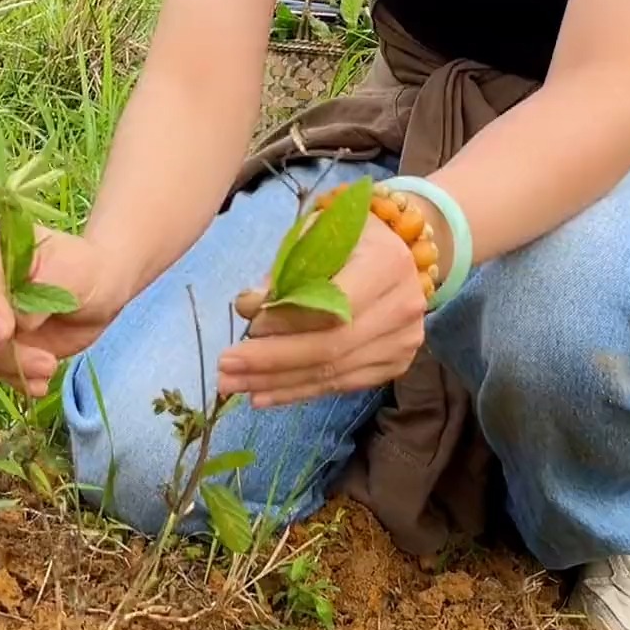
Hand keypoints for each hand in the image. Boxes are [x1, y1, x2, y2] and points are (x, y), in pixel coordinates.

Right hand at [0, 221, 121, 396]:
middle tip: (2, 347)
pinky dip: (14, 378)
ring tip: (48, 366)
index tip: (6, 331)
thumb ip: (37, 290)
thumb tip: (12, 325)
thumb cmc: (86, 269)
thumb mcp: (70, 270)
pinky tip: (39, 383)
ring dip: (7, 363)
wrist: (102, 291)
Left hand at [217, 211, 426, 406]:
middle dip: (272, 362)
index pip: (335, 306)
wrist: (398, 254)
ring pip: (333, 373)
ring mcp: (404, 341)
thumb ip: (284, 268)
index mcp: (387, 262)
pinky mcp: (396, 364)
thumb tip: (247, 306)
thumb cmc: (348, 238)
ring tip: (234, 384)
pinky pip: (341, 385)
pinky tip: (263, 394)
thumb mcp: (315, 235)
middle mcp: (404, 306)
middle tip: (226, 370)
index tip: (249, 327)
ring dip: (277, 383)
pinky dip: (298, 391)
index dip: (289, 322)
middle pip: (331, 347)